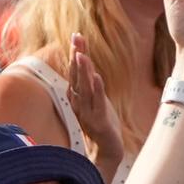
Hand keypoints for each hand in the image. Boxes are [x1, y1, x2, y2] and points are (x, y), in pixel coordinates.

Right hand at [67, 33, 123, 168]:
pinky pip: (97, 102)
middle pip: (76, 75)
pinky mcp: (98, 119)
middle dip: (77, 55)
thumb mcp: (94, 98)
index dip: (75, 53)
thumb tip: (84, 61)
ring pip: (84, 87)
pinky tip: (96, 76)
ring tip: (82, 54)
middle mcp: (79, 102)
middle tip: (77, 37)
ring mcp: (87, 111)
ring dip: (83, 70)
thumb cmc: (101, 121)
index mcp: (77, 96)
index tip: (76, 35)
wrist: (108, 147)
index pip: (75, 71)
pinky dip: (96, 89)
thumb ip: (88, 81)